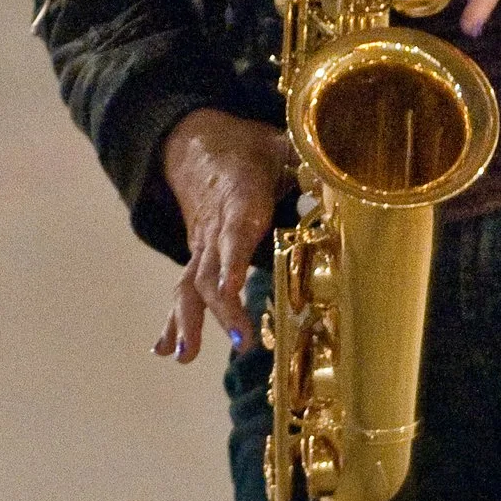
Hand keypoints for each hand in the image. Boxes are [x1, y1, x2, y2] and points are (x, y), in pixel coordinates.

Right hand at [155, 108, 291, 362]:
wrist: (197, 143)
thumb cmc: (248, 150)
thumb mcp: (281, 145)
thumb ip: (306, 160)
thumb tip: (334, 171)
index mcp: (240, 200)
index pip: (235, 232)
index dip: (232, 261)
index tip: (233, 289)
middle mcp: (216, 228)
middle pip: (209, 272)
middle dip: (222, 310)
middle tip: (241, 342)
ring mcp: (203, 245)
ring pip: (190, 285)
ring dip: (187, 322)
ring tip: (185, 356)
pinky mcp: (198, 256)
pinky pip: (184, 290)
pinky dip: (174, 322)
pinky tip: (166, 351)